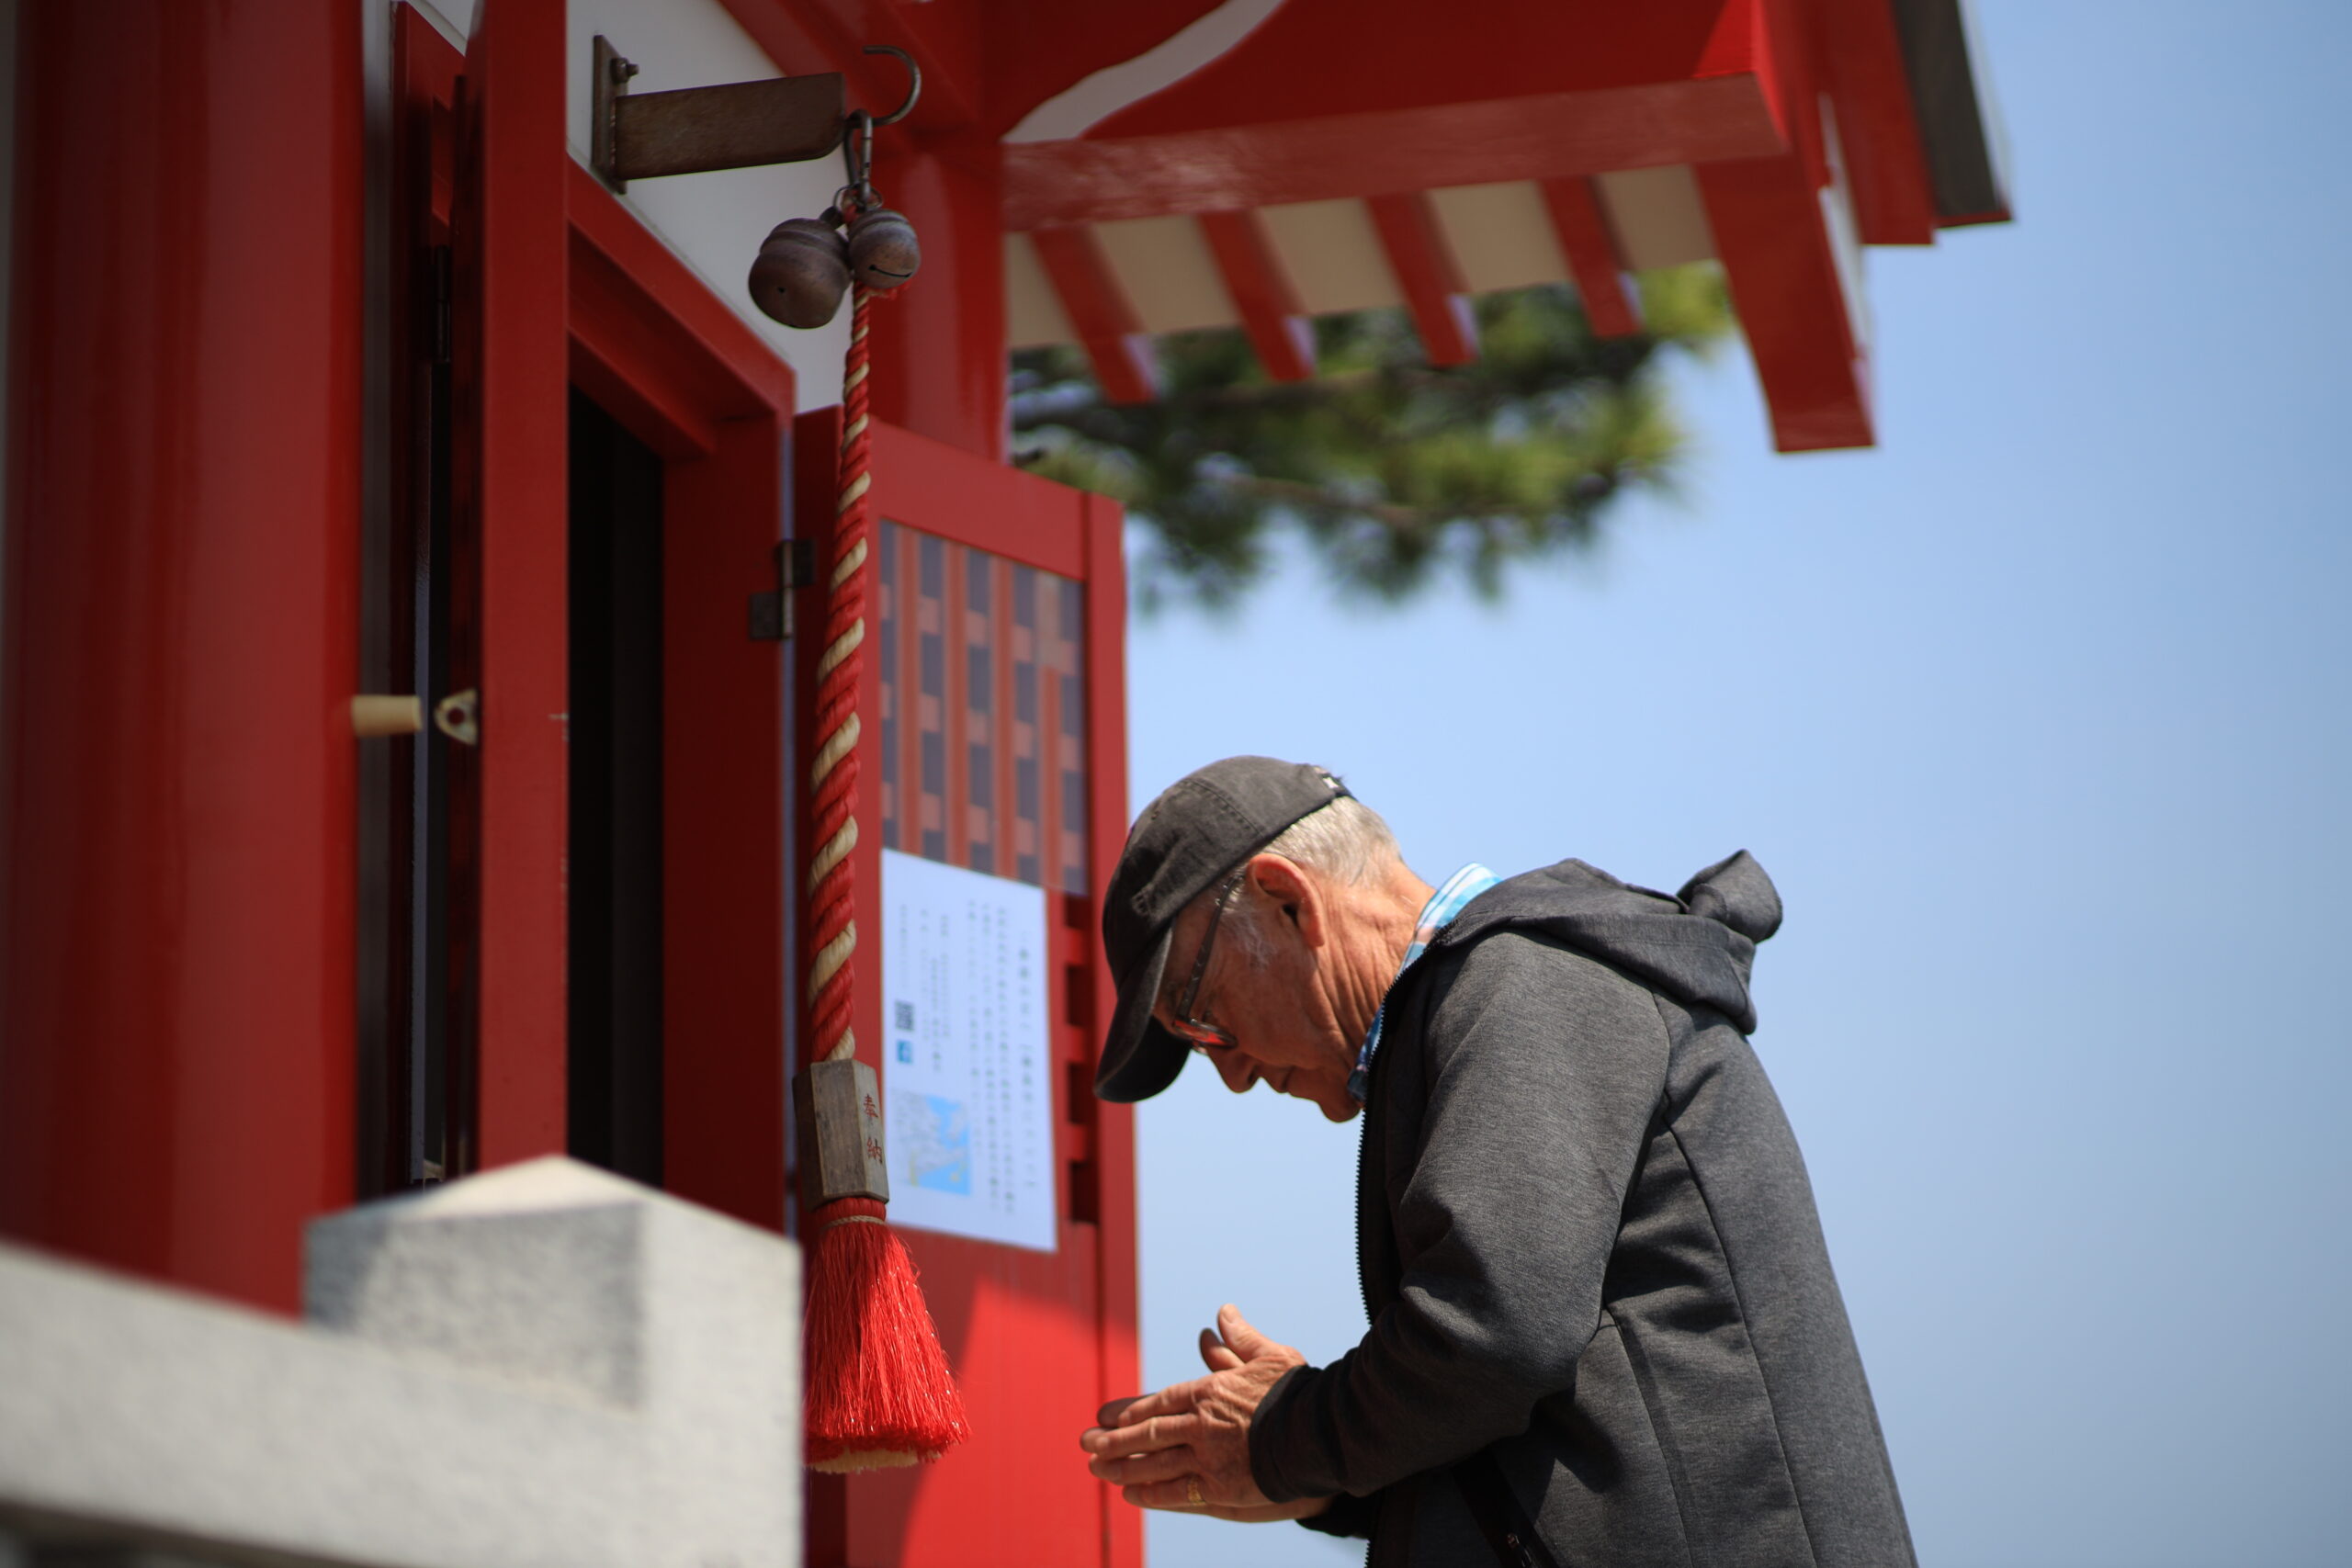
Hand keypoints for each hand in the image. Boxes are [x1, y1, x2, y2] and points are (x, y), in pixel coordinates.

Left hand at [1080, 1305, 1312, 1514]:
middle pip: (1147, 1434)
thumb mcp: (1271, 1357)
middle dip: (1113, 1440)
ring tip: (1097, 1469)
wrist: (1320, 1434)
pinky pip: (1176, 1492)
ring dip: (1122, 1467)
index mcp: (1209, 1392)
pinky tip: (1130, 1495)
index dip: (1131, 1410)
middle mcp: (1200, 1424)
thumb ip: (1240, 1338)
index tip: (1107, 1416)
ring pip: (1154, 1463)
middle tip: (1086, 1443)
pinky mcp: (1219, 1487)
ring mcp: (1207, 1458)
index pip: (1160, 1402)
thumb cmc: (1299, 1392)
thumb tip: (1222, 1312)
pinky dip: (1150, 1493)